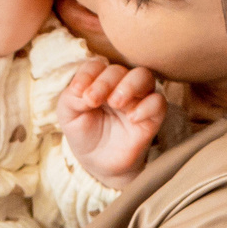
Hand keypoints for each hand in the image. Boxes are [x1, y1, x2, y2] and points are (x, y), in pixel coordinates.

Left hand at [57, 57, 165, 185]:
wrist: (98, 162)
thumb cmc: (84, 133)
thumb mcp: (68, 115)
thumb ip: (71, 97)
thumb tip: (83, 89)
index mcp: (98, 81)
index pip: (97, 65)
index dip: (88, 74)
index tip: (78, 91)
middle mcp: (119, 85)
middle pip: (120, 69)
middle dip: (105, 82)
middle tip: (93, 100)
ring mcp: (137, 99)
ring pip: (144, 76)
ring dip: (129, 86)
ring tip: (115, 103)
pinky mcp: (152, 117)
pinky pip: (158, 102)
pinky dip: (147, 106)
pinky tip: (132, 118)